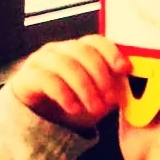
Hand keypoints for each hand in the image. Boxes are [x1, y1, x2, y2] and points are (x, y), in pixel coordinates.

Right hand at [6, 34, 128, 131]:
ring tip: (96, 109)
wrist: (37, 118)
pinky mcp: (28, 77)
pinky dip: (65, 95)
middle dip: (101, 76)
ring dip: (85, 88)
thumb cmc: (71, 102)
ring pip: (67, 65)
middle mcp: (59, 50)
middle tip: (111, 99)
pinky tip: (74, 108)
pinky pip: (47, 80)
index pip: (96, 41)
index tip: (125, 70)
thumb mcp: (95, 96)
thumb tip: (131, 87)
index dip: (112, 53)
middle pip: (83, 52)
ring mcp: (41, 61)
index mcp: (78, 50)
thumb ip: (111, 88)